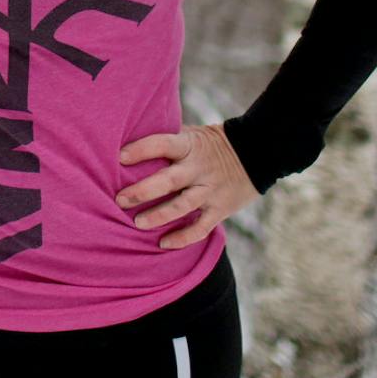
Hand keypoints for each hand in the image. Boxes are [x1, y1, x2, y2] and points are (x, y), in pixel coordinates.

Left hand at [116, 123, 259, 249]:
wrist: (257, 153)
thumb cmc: (212, 143)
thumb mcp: (192, 134)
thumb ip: (168, 138)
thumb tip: (131, 138)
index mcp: (188, 145)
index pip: (162, 144)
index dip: (141, 150)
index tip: (119, 157)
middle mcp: (198, 169)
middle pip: (168, 181)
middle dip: (143, 191)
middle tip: (120, 200)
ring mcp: (210, 190)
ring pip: (182, 207)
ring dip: (159, 216)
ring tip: (138, 223)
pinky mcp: (220, 209)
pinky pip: (200, 228)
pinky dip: (183, 238)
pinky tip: (164, 243)